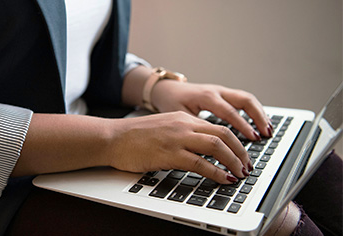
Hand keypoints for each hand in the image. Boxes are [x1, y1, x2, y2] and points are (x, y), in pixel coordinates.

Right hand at [107, 111, 251, 183]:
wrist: (113, 137)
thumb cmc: (135, 136)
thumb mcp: (164, 128)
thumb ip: (184, 134)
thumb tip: (202, 150)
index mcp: (184, 118)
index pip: (219, 127)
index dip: (236, 142)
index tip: (242, 154)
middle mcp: (184, 125)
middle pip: (224, 134)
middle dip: (241, 151)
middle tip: (247, 165)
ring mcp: (177, 139)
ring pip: (216, 146)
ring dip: (233, 161)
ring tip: (241, 173)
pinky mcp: (169, 154)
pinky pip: (200, 163)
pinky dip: (216, 172)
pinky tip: (224, 179)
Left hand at [151, 80, 272, 140]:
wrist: (166, 89)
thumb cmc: (171, 103)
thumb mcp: (180, 117)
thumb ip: (196, 129)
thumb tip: (210, 147)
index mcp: (206, 97)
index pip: (230, 112)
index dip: (243, 126)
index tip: (253, 138)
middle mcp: (216, 91)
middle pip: (245, 100)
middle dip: (258, 117)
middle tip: (266, 134)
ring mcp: (221, 91)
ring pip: (246, 99)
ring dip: (259, 113)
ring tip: (268, 130)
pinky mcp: (223, 94)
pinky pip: (242, 100)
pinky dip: (253, 111)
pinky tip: (259, 123)